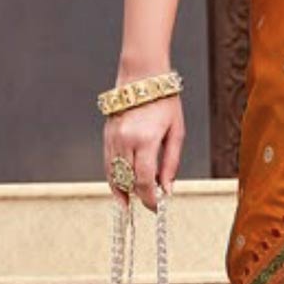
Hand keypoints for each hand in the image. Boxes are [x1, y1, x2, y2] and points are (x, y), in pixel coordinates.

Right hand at [103, 89, 181, 211]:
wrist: (142, 76)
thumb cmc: (164, 102)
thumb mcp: (176, 132)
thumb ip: (171, 163)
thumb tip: (167, 188)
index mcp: (145, 140)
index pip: (144, 181)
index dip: (150, 199)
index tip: (157, 207)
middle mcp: (125, 141)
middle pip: (127, 181)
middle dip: (138, 196)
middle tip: (150, 204)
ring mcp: (112, 138)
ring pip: (113, 174)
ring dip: (123, 190)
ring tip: (131, 202)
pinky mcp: (106, 135)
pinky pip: (108, 163)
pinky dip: (113, 177)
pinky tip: (121, 186)